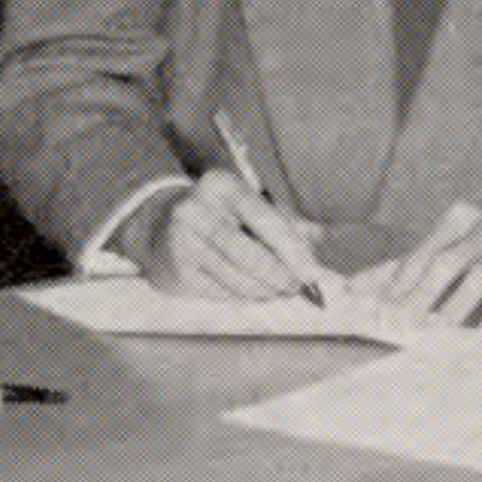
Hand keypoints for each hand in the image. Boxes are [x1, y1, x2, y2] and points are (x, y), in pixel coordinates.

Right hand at [137, 170, 328, 301]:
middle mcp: (196, 209)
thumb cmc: (219, 215)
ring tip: (278, 291)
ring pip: (235, 276)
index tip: (310, 271)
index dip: (291, 249)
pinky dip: (244, 296)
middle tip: (296, 286)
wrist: (159, 227)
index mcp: (221, 185)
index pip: (264, 219)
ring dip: (264, 290)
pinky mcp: (177, 270)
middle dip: (279, 275)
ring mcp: (182, 241)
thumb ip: (285, 221)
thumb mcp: (247, 204)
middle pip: (248, 253)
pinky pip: (220, 291)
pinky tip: (254, 293)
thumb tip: (322, 241)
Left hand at [347, 202, 481, 332]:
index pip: (424, 250)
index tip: (378, 306)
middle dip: (420, 293)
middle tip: (400, 321)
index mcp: (463, 218)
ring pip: (481, 275)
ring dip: (455, 304)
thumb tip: (357, 286)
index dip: (399, 278)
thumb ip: (413, 262)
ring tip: (436, 329)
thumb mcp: (459, 242)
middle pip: (447, 260)